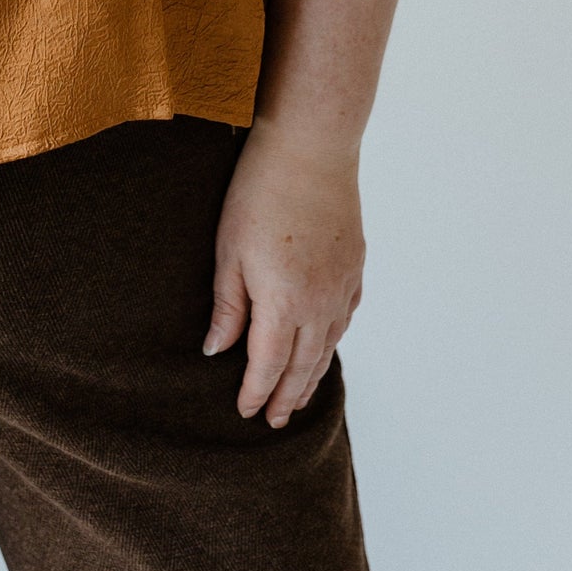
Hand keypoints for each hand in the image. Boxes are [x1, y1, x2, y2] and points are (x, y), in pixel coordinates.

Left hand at [202, 123, 364, 426]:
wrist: (310, 149)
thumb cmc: (259, 193)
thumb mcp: (229, 250)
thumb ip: (228, 306)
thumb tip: (217, 351)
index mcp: (284, 304)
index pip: (269, 366)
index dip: (256, 392)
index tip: (245, 412)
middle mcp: (320, 304)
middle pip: (303, 366)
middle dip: (286, 397)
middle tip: (274, 421)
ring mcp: (342, 286)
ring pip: (328, 347)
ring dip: (312, 376)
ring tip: (298, 396)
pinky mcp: (354, 267)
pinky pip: (344, 318)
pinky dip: (332, 342)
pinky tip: (324, 347)